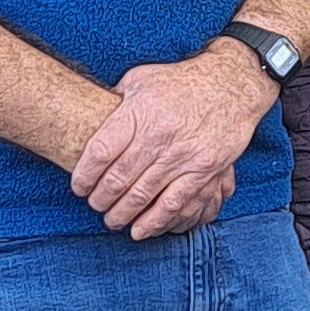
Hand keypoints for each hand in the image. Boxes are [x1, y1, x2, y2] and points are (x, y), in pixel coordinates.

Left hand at [65, 46, 276, 237]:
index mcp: (139, 112)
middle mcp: (159, 136)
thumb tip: (90, 118)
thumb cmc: (181, 82)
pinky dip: (154, 222)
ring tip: (112, 220)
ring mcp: (182, 156)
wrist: (230, 85)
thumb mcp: (141, 79)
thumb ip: (115, 101)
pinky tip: (140, 231)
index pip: (101, 151)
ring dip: (122, 214)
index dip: (85, 174)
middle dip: (101, 199)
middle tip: (95, 205)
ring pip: (143, 195)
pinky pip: (174, 204)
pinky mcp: (202, 171)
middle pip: (119, 178)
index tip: (79, 187)